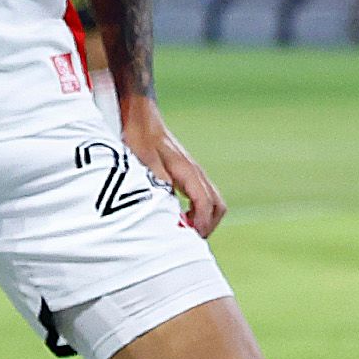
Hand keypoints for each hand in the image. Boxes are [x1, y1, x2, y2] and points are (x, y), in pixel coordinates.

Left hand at [120, 95, 225, 235]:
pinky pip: (204, 196)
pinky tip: (181, 216)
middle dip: (207, 225)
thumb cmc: (140, 139)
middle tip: (189, 239)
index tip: (191, 237)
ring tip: (185, 230)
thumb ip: (159, 183)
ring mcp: (195, 173)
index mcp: (188, 172)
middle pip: (217, 206)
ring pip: (214, 202)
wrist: (142, 119)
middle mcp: (196, 173)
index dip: (201, 224)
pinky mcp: (188, 174)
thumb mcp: (145, 162)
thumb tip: (171, 208)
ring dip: (205, 219)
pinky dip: (199, 211)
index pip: (206, 203)